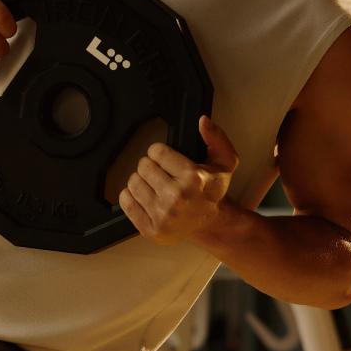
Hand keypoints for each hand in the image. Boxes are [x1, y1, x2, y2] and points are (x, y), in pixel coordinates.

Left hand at [118, 116, 239, 244]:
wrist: (211, 224)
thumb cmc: (212, 193)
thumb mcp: (225, 162)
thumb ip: (216, 138)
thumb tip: (202, 121)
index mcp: (193, 178)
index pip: (156, 151)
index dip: (160, 152)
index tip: (166, 160)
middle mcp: (177, 197)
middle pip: (143, 166)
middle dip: (150, 167)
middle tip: (161, 174)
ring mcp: (163, 215)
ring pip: (133, 182)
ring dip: (141, 181)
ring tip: (155, 186)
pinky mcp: (151, 229)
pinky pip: (125, 202)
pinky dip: (131, 197)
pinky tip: (146, 197)